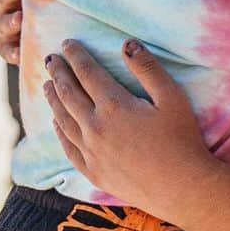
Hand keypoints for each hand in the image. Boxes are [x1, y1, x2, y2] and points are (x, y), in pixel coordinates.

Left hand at [43, 39, 214, 215]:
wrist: (180, 187)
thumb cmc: (182, 139)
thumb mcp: (172, 97)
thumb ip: (148, 68)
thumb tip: (127, 44)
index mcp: (114, 106)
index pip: (88, 73)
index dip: (77, 56)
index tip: (67, 43)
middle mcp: (95, 127)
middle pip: (69, 94)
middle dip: (59, 73)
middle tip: (51, 59)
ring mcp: (91, 152)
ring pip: (63, 120)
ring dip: (54, 100)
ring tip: (47, 85)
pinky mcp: (93, 171)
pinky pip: (68, 148)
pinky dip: (58, 131)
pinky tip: (55, 124)